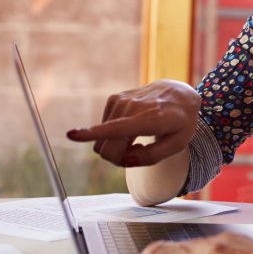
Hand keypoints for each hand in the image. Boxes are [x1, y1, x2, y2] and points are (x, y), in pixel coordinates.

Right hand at [66, 80, 200, 167]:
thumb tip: (125, 159)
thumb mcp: (178, 144)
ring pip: (102, 139)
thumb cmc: (181, 122)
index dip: (93, 134)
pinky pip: (103, 128)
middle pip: (107, 146)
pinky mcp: (115, 99)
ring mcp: (122, 100)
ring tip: (139, 138)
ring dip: (117, 146)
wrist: (180, 93)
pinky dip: (114, 133)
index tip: (71, 134)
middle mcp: (133, 107)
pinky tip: (132, 126)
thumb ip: (152, 156)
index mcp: (151, 119)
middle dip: (117, 158)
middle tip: (138, 152)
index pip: (118, 129)